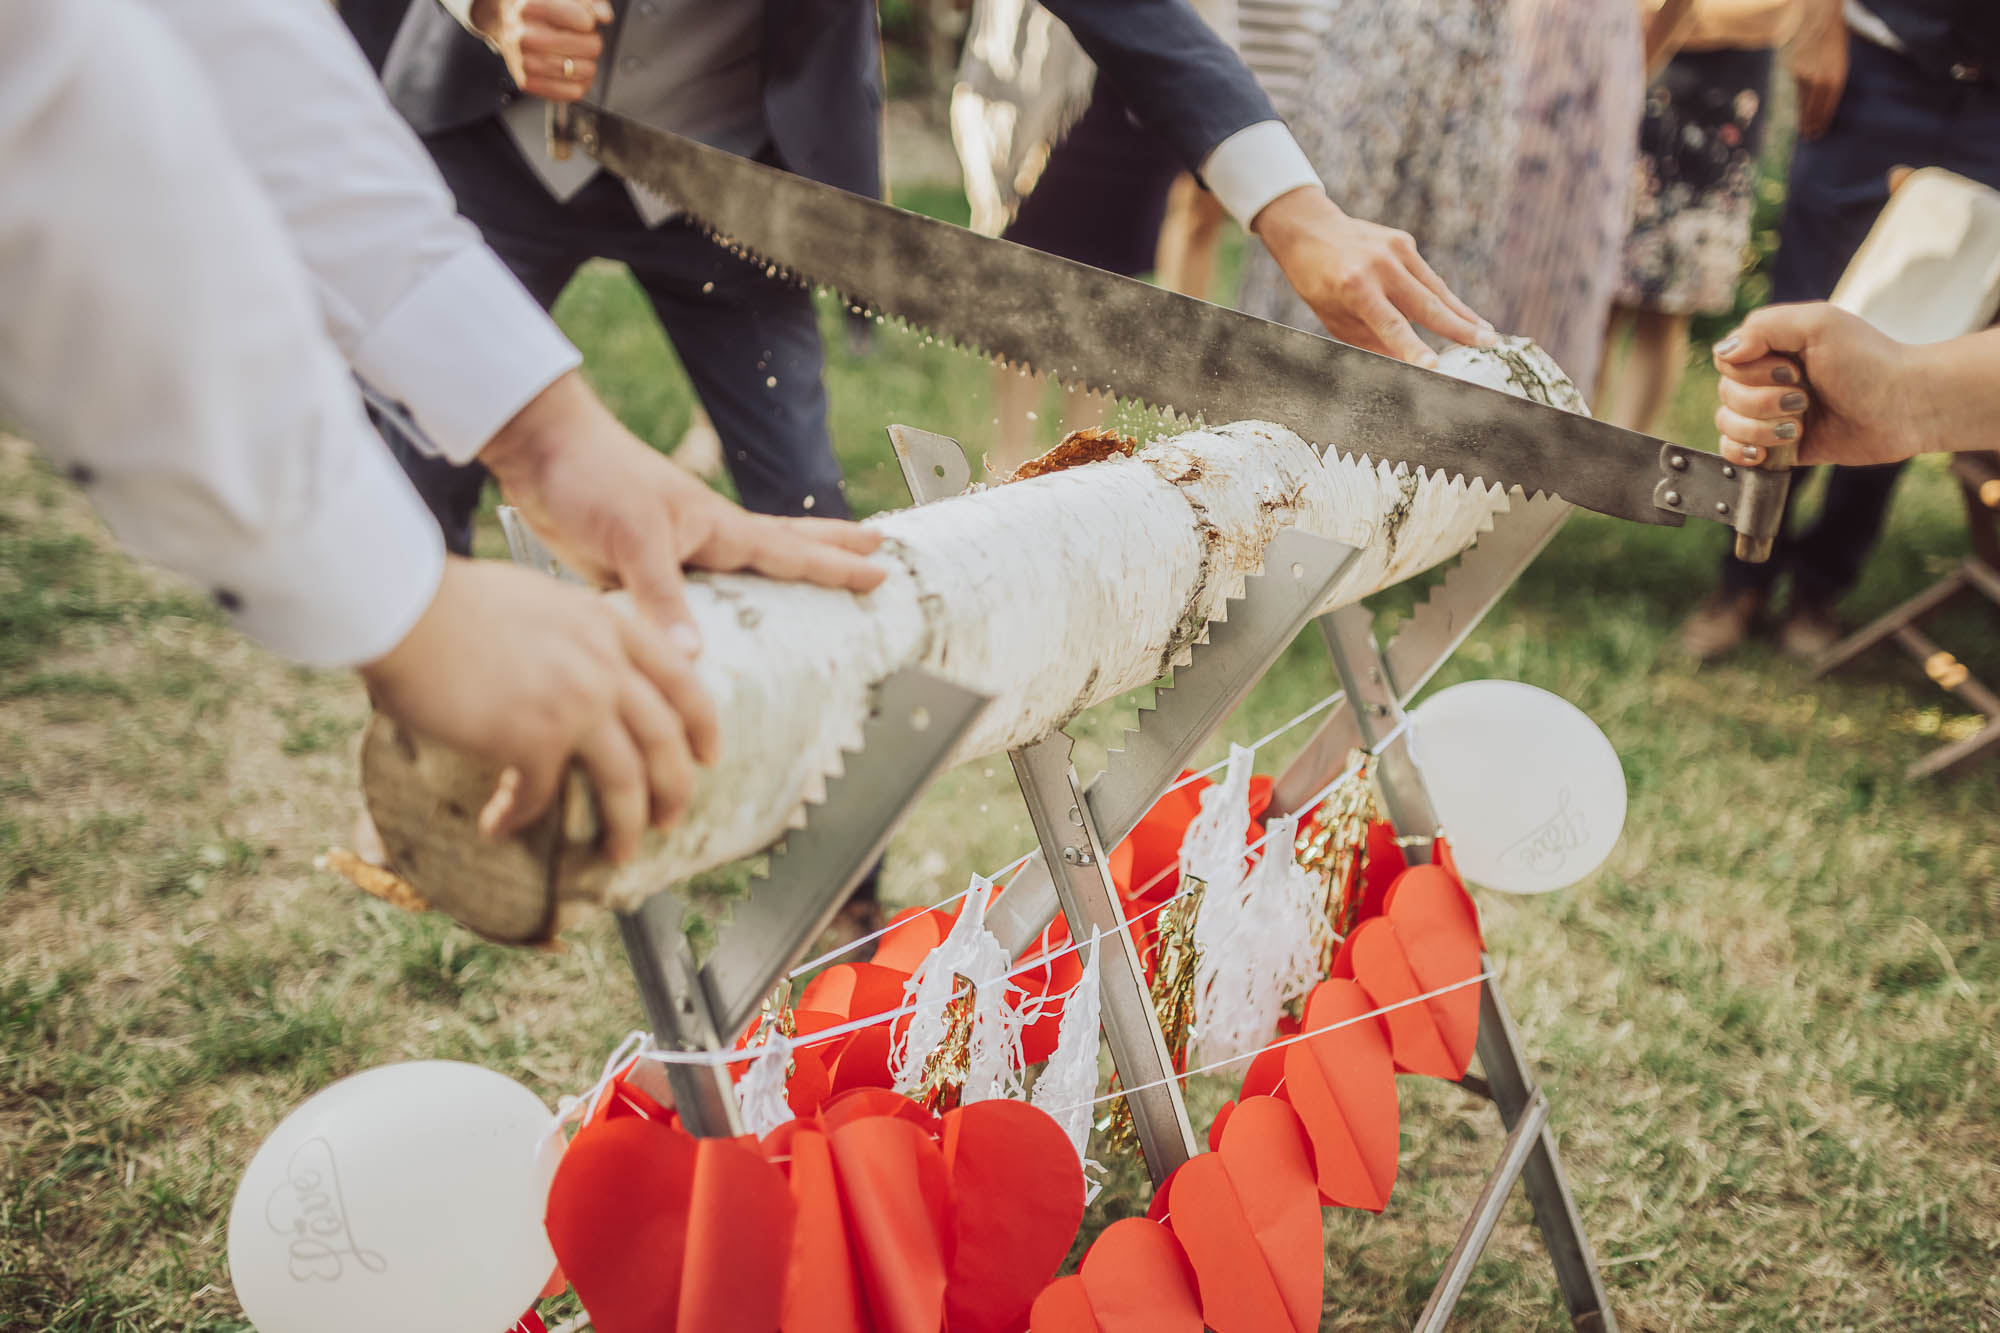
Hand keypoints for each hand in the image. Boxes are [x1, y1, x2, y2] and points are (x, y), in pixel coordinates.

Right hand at [359, 558, 713, 861]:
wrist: (407, 605)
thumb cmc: (452, 601)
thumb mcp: (540, 601)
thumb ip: (575, 635)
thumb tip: (578, 673)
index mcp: (609, 627)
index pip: (682, 680)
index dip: (702, 723)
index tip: (708, 754)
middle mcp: (606, 664)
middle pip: (665, 739)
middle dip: (675, 787)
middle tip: (670, 818)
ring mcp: (577, 701)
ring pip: (626, 780)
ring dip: (626, 825)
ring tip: (619, 852)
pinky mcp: (535, 736)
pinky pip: (543, 795)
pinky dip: (522, 817)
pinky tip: (500, 825)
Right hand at [468, 0, 611, 101]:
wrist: (502, 20)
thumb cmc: (535, 6)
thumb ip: (589, 1)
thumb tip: (604, 17)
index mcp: (532, 7)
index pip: (585, 22)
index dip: (588, 21)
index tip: (579, 20)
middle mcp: (526, 36)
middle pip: (590, 47)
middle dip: (591, 41)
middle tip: (577, 37)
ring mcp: (526, 62)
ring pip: (585, 71)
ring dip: (587, 62)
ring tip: (572, 52)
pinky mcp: (529, 83)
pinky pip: (573, 92)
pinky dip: (579, 82)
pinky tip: (570, 69)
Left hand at [478, 372, 886, 653]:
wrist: (539, 451)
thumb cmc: (593, 479)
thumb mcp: (634, 540)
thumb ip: (664, 599)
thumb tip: (695, 659)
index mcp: (717, 527)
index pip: (792, 552)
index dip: (836, 567)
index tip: (882, 573)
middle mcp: (705, 540)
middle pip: (784, 545)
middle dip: (831, 550)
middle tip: (879, 549)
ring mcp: (675, 552)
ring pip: (742, 570)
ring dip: (780, 574)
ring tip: (814, 580)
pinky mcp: (638, 568)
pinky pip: (690, 598)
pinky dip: (711, 609)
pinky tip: (714, 621)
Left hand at [1250, 186, 1494, 366]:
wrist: (1309, 228)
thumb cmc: (1317, 282)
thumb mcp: (1333, 317)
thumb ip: (1369, 339)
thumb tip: (1403, 366)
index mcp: (1355, 288)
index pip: (1390, 324)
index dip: (1412, 347)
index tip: (1434, 366)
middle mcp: (1379, 266)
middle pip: (1427, 304)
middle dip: (1461, 327)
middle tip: (1490, 345)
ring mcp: (1395, 250)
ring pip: (1436, 289)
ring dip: (1464, 314)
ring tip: (1488, 334)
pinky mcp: (1403, 242)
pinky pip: (1426, 277)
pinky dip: (1442, 297)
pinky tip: (1461, 316)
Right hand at [1713, 303, 1918, 467]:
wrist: (1904, 408)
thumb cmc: (1869, 361)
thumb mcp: (1818, 324)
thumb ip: (1763, 327)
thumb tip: (1723, 354)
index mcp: (1773, 348)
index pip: (1727, 360)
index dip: (1751, 371)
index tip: (1792, 370)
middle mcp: (1767, 380)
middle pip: (1725, 395)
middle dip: (1763, 402)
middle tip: (1805, 398)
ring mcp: (1771, 414)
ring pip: (1728, 425)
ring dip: (1762, 428)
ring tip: (1800, 426)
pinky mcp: (1777, 447)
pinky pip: (1733, 453)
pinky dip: (1745, 453)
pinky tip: (1769, 450)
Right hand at [1789, 0, 1848, 139]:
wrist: (1818, 15)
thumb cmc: (1833, 35)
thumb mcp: (1840, 59)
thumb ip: (1833, 80)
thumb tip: (1824, 99)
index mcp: (1837, 77)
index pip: (1827, 107)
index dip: (1822, 122)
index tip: (1819, 133)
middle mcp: (1820, 79)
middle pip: (1813, 109)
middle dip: (1811, 124)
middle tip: (1809, 137)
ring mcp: (1803, 75)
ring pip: (1801, 102)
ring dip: (1801, 117)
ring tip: (1802, 130)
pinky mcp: (1791, 70)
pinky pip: (1794, 91)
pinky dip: (1796, 102)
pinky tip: (1796, 110)